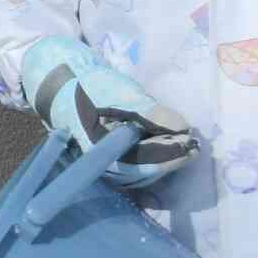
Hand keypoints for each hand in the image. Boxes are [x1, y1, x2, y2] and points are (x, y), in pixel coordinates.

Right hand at [20, 36, 196, 188]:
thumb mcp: (123, 96)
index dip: (173, 155)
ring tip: (183, 142)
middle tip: (194, 143)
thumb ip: (153, 113)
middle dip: (172, 156)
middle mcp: (104, 168)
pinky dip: (155, 156)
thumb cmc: (89, 88)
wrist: (62, 86)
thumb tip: (183, 128)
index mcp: (103, 155)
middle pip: (147, 171)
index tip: (193, 144)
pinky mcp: (110, 160)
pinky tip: (166, 144)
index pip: (147, 164)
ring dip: (165, 157)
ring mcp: (106, 166)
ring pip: (144, 170)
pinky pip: (138, 165)